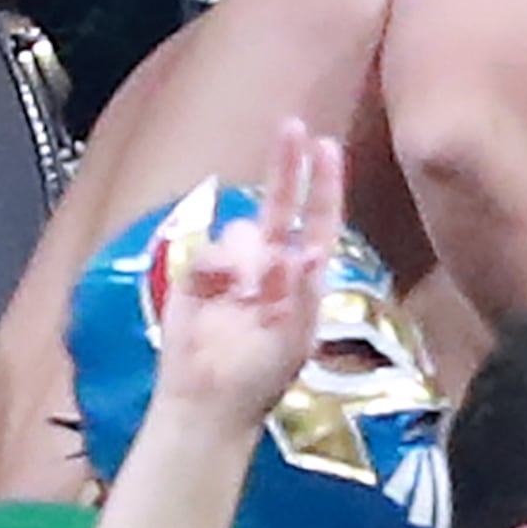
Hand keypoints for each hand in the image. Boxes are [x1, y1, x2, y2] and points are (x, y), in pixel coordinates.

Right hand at [154, 121, 343, 429]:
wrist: (206, 402)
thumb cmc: (258, 379)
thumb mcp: (292, 341)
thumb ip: (299, 296)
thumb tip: (303, 254)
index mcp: (303, 277)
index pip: (320, 221)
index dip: (325, 184)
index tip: (328, 145)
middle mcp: (271, 263)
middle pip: (281, 204)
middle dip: (287, 165)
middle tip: (291, 125)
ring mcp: (234, 267)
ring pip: (241, 231)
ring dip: (244, 256)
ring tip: (239, 300)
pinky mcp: (198, 275)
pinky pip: (209, 251)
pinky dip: (214, 268)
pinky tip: (213, 296)